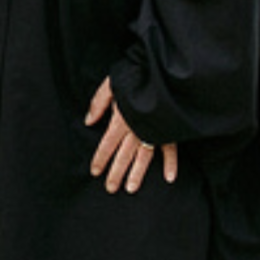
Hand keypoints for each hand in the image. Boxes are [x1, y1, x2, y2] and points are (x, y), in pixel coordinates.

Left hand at [85, 77, 178, 193]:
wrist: (160, 71)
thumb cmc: (133, 76)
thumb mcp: (110, 85)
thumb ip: (98, 103)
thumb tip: (88, 121)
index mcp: (120, 119)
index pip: (107, 144)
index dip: (100, 159)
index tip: (95, 172)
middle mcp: (136, 129)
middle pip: (124, 155)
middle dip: (116, 173)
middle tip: (110, 188)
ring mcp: (154, 130)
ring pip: (144, 157)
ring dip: (137, 174)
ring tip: (131, 189)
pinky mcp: (169, 129)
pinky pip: (171, 149)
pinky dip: (171, 163)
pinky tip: (169, 178)